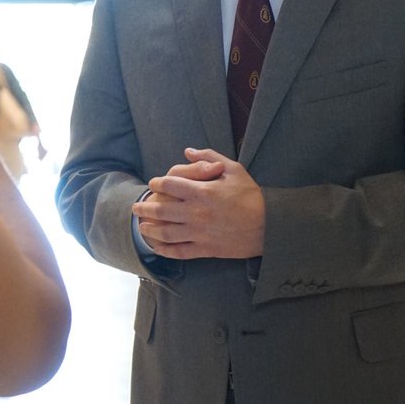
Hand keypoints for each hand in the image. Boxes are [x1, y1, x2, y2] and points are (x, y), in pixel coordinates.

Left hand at [132, 147, 264, 259]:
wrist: (269, 226)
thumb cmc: (251, 195)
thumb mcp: (233, 169)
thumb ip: (208, 158)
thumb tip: (187, 152)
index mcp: (202, 191)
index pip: (169, 184)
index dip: (157, 182)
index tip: (153, 183)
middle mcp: (196, 212)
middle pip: (161, 209)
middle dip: (144, 207)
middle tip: (136, 206)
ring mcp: (199, 233)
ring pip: (165, 232)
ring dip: (149, 229)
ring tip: (141, 226)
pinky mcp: (205, 249)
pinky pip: (178, 251)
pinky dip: (164, 250)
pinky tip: (155, 246)